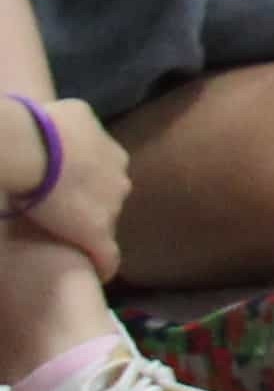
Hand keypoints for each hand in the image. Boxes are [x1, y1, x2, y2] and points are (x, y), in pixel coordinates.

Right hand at [20, 98, 126, 278]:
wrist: (35, 148)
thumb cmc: (44, 126)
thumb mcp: (70, 114)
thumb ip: (75, 125)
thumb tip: (63, 125)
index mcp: (113, 154)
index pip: (105, 176)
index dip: (85, 187)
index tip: (68, 194)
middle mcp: (120, 179)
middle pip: (107, 200)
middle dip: (88, 208)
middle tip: (61, 218)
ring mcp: (111, 208)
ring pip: (104, 225)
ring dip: (88, 233)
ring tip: (68, 244)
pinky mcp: (97, 233)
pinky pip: (107, 257)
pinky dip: (104, 266)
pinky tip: (99, 276)